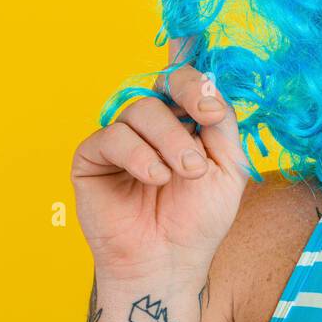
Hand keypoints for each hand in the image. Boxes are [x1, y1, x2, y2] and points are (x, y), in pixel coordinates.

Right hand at [72, 37, 249, 289]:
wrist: (170, 261)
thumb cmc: (199, 219)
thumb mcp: (228, 166)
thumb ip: (223, 122)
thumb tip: (210, 83)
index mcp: (186, 120)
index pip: (186, 76)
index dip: (190, 59)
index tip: (200, 61)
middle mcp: (153, 123)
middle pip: (166, 83)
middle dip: (192, 100)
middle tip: (207, 131)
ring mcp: (121, 138)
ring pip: (141, 109)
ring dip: (170, 141)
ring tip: (184, 174)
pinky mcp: (93, 158)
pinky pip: (114, 137)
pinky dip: (141, 156)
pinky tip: (156, 178)